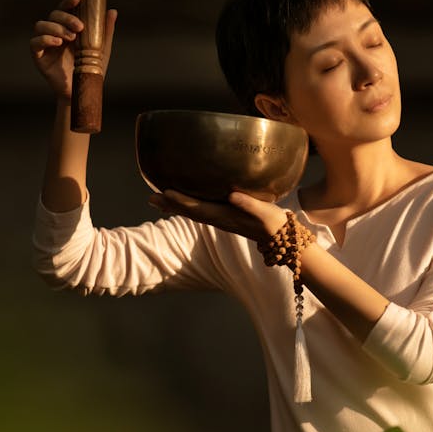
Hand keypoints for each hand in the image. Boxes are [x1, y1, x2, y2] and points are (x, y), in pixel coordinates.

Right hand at [29, 0, 117, 98]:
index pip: (64, 9)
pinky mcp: (38, 57)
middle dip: (66, 17)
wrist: (83, 90)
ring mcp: (45, 44)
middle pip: (53, 16)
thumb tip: (112, 11)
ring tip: (70, 37)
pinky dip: (44, 39)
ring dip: (55, 28)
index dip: (68, 2)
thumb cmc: (90, 68)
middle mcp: (54, 33)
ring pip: (41, 26)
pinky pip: (34, 43)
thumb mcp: (101, 48)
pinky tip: (57, 42)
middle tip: (79, 27)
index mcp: (67, 28)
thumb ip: (105, 30)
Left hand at [149, 189, 289, 243]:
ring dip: (175, 206)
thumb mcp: (266, 214)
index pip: (199, 208)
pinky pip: (201, 211)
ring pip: (193, 212)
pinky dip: (187, 206)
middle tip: (150, 198)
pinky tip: (182, 200)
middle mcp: (220, 219)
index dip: (181, 201)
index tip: (165, 193)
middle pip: (190, 212)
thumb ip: (250, 205)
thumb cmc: (275, 223)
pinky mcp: (226, 217)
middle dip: (170, 205)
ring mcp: (222, 219)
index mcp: (227, 217)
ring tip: (158, 199)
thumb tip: (233, 196)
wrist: (282, 238)